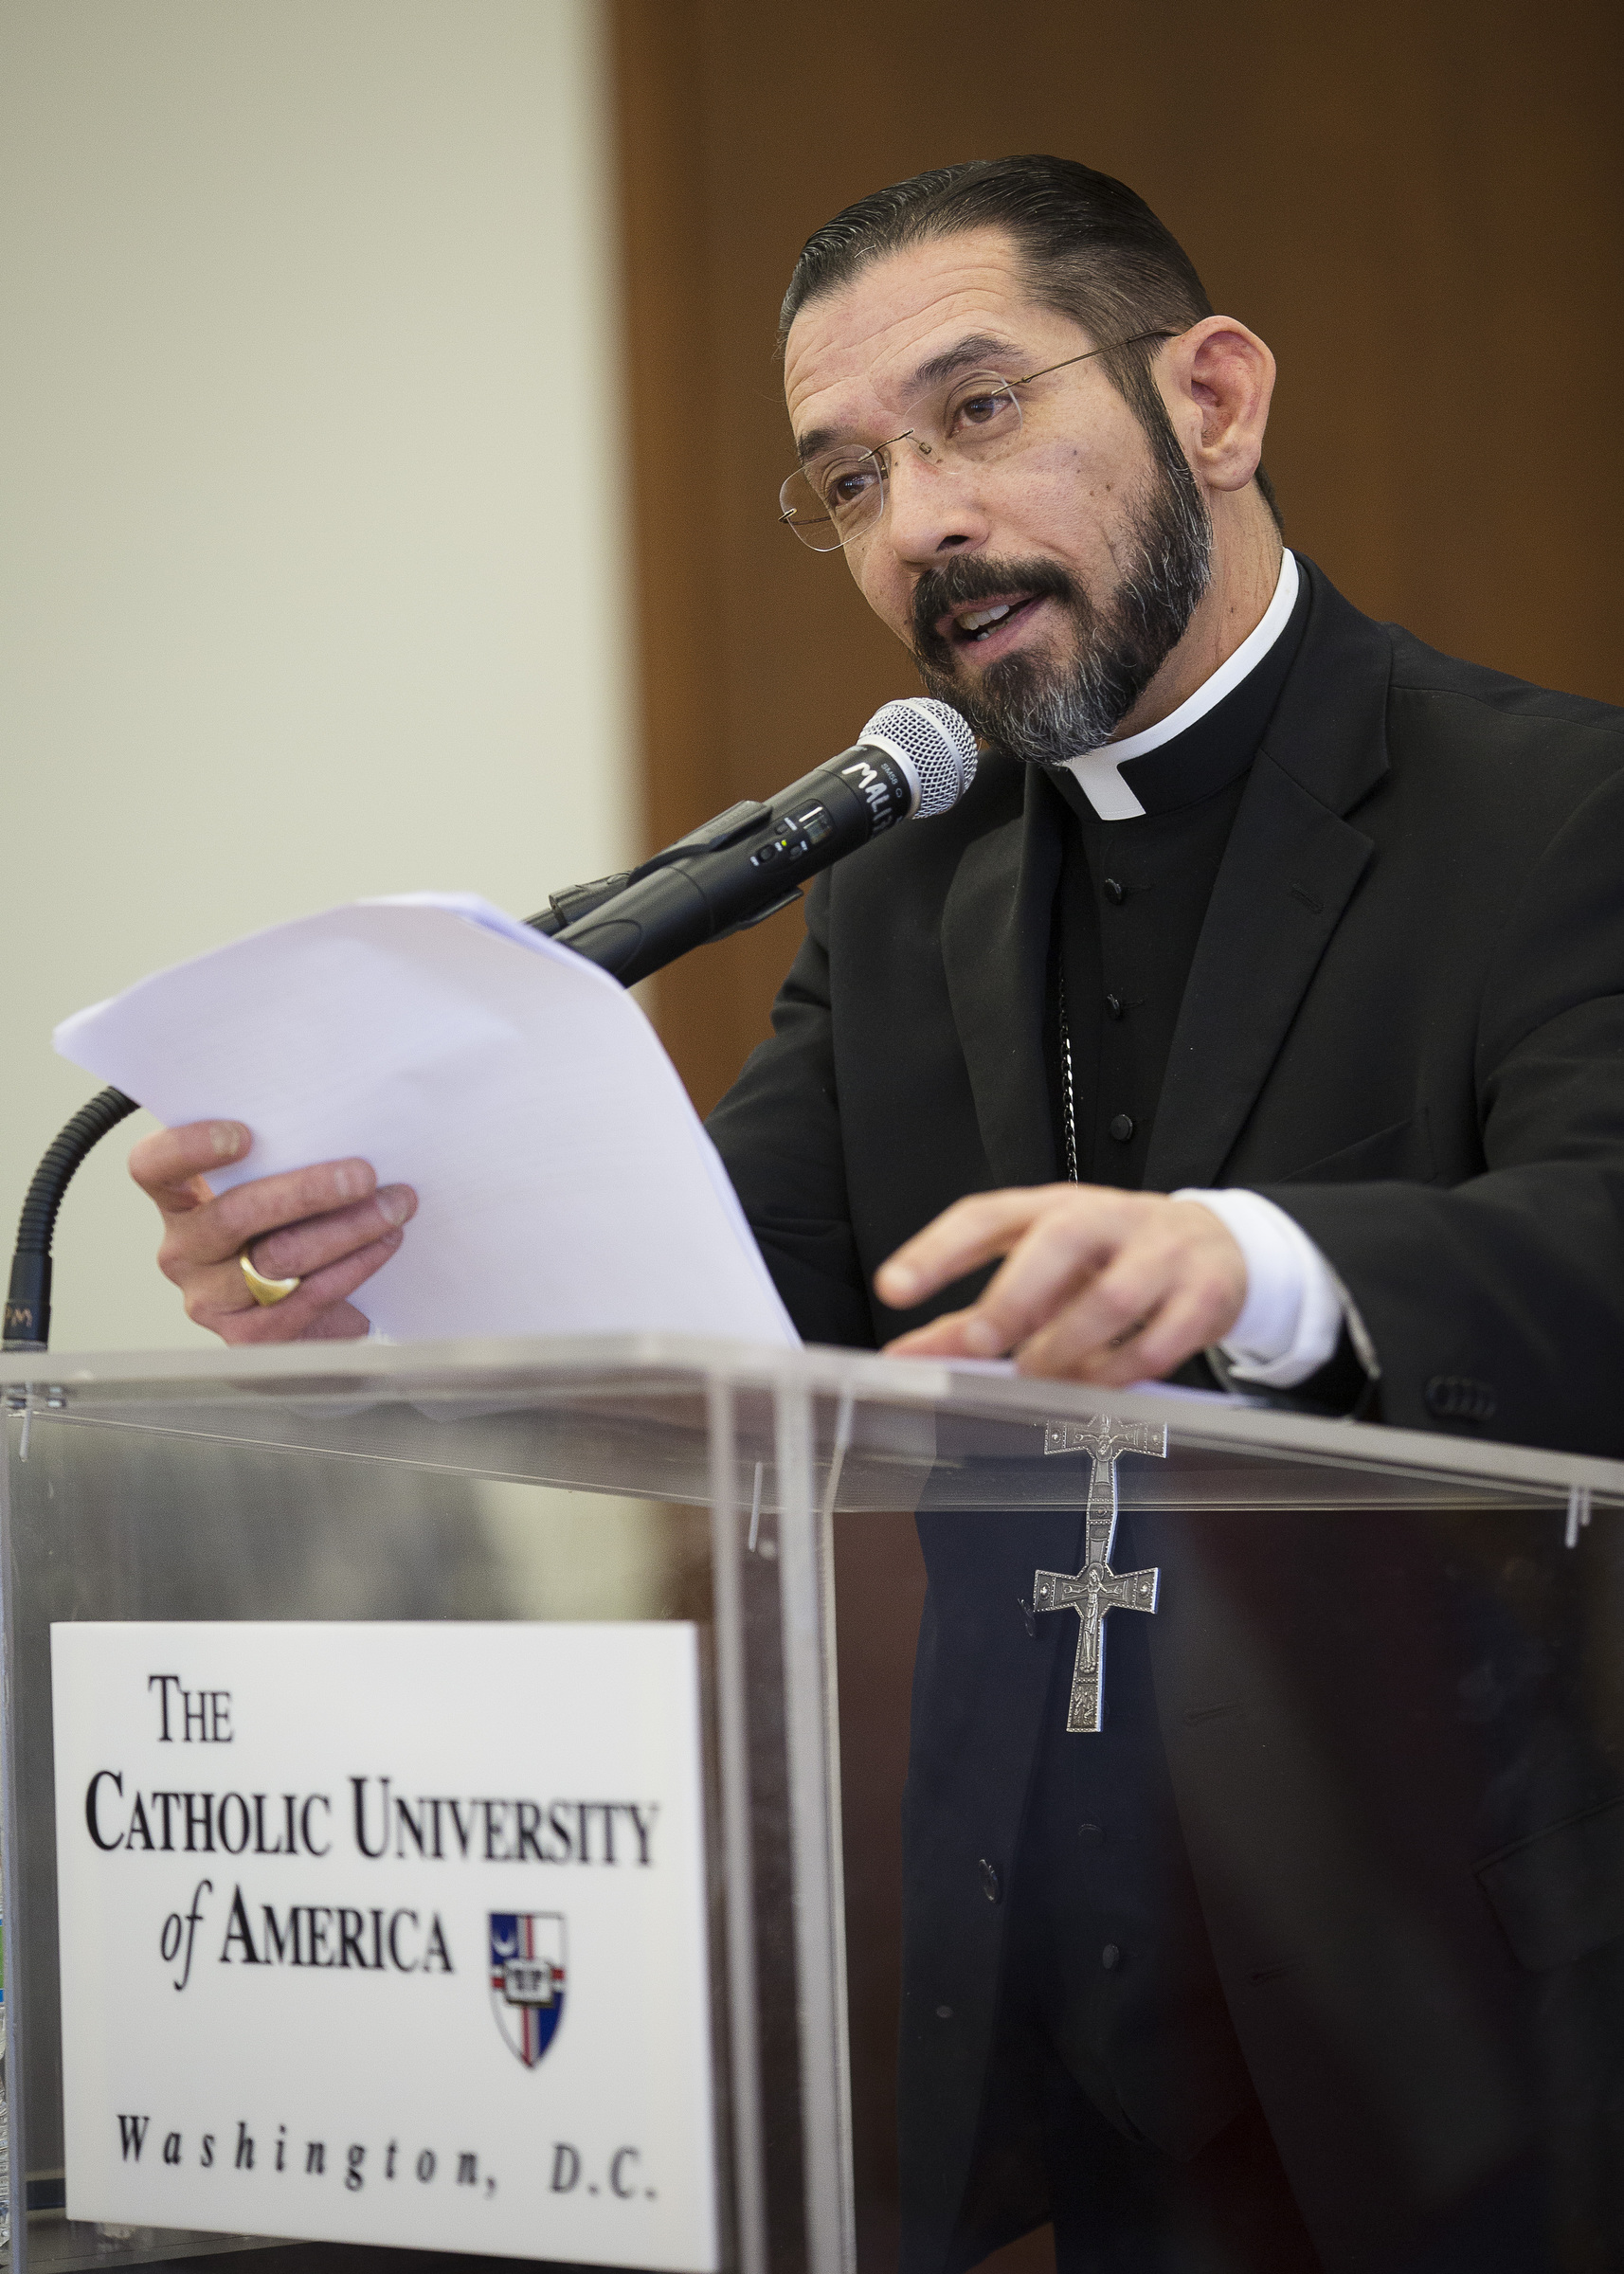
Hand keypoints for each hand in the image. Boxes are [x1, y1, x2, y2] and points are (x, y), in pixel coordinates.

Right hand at [128, 1120, 416, 1344]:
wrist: (303, 1313)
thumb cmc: (287, 1230)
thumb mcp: (274, 1189)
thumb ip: (284, 1160)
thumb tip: (346, 1124)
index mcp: (178, 1201)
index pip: (153, 1167)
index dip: (189, 1148)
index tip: (245, 1135)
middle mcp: (182, 1251)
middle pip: (233, 1215)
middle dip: (308, 1191)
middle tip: (363, 1175)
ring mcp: (208, 1298)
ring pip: (278, 1258)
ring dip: (348, 1228)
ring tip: (393, 1206)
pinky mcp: (245, 1337)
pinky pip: (305, 1298)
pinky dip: (354, 1266)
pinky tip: (384, 1244)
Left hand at [874, 1184, 1246, 1385]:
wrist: (1219, 1247)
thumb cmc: (1109, 1260)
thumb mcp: (1040, 1275)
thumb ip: (969, 1318)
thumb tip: (904, 1358)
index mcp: (1051, 1207)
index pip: (985, 1215)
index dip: (936, 1249)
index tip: (893, 1287)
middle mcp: (1106, 1217)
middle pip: (1058, 1241)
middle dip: (1014, 1296)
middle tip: (978, 1343)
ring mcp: (1161, 1253)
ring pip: (1112, 1297)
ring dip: (1066, 1345)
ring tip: (1037, 1372)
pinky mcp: (1203, 1295)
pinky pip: (1160, 1339)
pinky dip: (1120, 1370)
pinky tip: (1096, 1384)